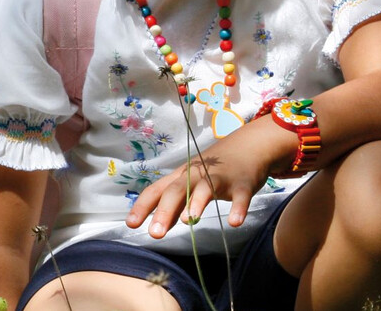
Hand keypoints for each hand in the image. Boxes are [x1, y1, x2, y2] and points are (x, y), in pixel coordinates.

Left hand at [125, 120, 292, 237]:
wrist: (250, 146)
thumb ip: (175, 206)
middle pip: (177, 190)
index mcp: (181, 176)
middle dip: (164, 210)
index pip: (157, 190)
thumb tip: (158, 226)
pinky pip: (241, 196)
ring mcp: (220, 178)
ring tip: (188, 221)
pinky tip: (235, 222)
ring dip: (196, 203)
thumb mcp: (191, 183)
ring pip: (205, 188)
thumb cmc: (214, 169)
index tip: (130, 224)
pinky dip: (238, 208)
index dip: (143, 206)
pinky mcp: (243, 184)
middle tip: (155, 233)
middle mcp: (197, 175)